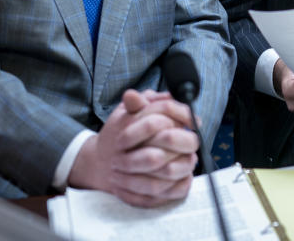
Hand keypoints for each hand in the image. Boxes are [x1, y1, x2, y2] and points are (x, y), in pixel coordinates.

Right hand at [69, 89, 199, 206]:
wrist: (99, 161)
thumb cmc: (120, 131)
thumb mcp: (128, 109)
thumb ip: (149, 101)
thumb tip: (171, 96)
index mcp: (123, 129)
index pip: (155, 122)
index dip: (179, 118)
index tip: (193, 120)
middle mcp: (122, 155)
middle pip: (156, 156)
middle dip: (182, 147)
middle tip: (194, 141)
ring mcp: (125, 177)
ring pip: (157, 179)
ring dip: (181, 168)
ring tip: (191, 159)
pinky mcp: (132, 195)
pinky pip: (159, 196)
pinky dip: (176, 187)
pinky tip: (185, 177)